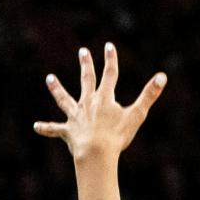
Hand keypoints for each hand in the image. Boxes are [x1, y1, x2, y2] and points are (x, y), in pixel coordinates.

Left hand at [34, 43, 165, 161]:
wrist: (96, 152)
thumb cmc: (117, 135)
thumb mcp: (137, 115)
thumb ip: (149, 95)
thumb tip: (162, 76)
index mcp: (104, 99)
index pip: (109, 75)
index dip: (110, 60)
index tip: (108, 46)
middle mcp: (88, 103)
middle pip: (86, 80)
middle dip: (86, 65)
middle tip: (83, 51)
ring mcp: (76, 116)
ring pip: (64, 100)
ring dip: (57, 89)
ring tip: (49, 78)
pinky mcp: (68, 131)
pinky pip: (55, 129)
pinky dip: (46, 128)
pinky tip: (36, 127)